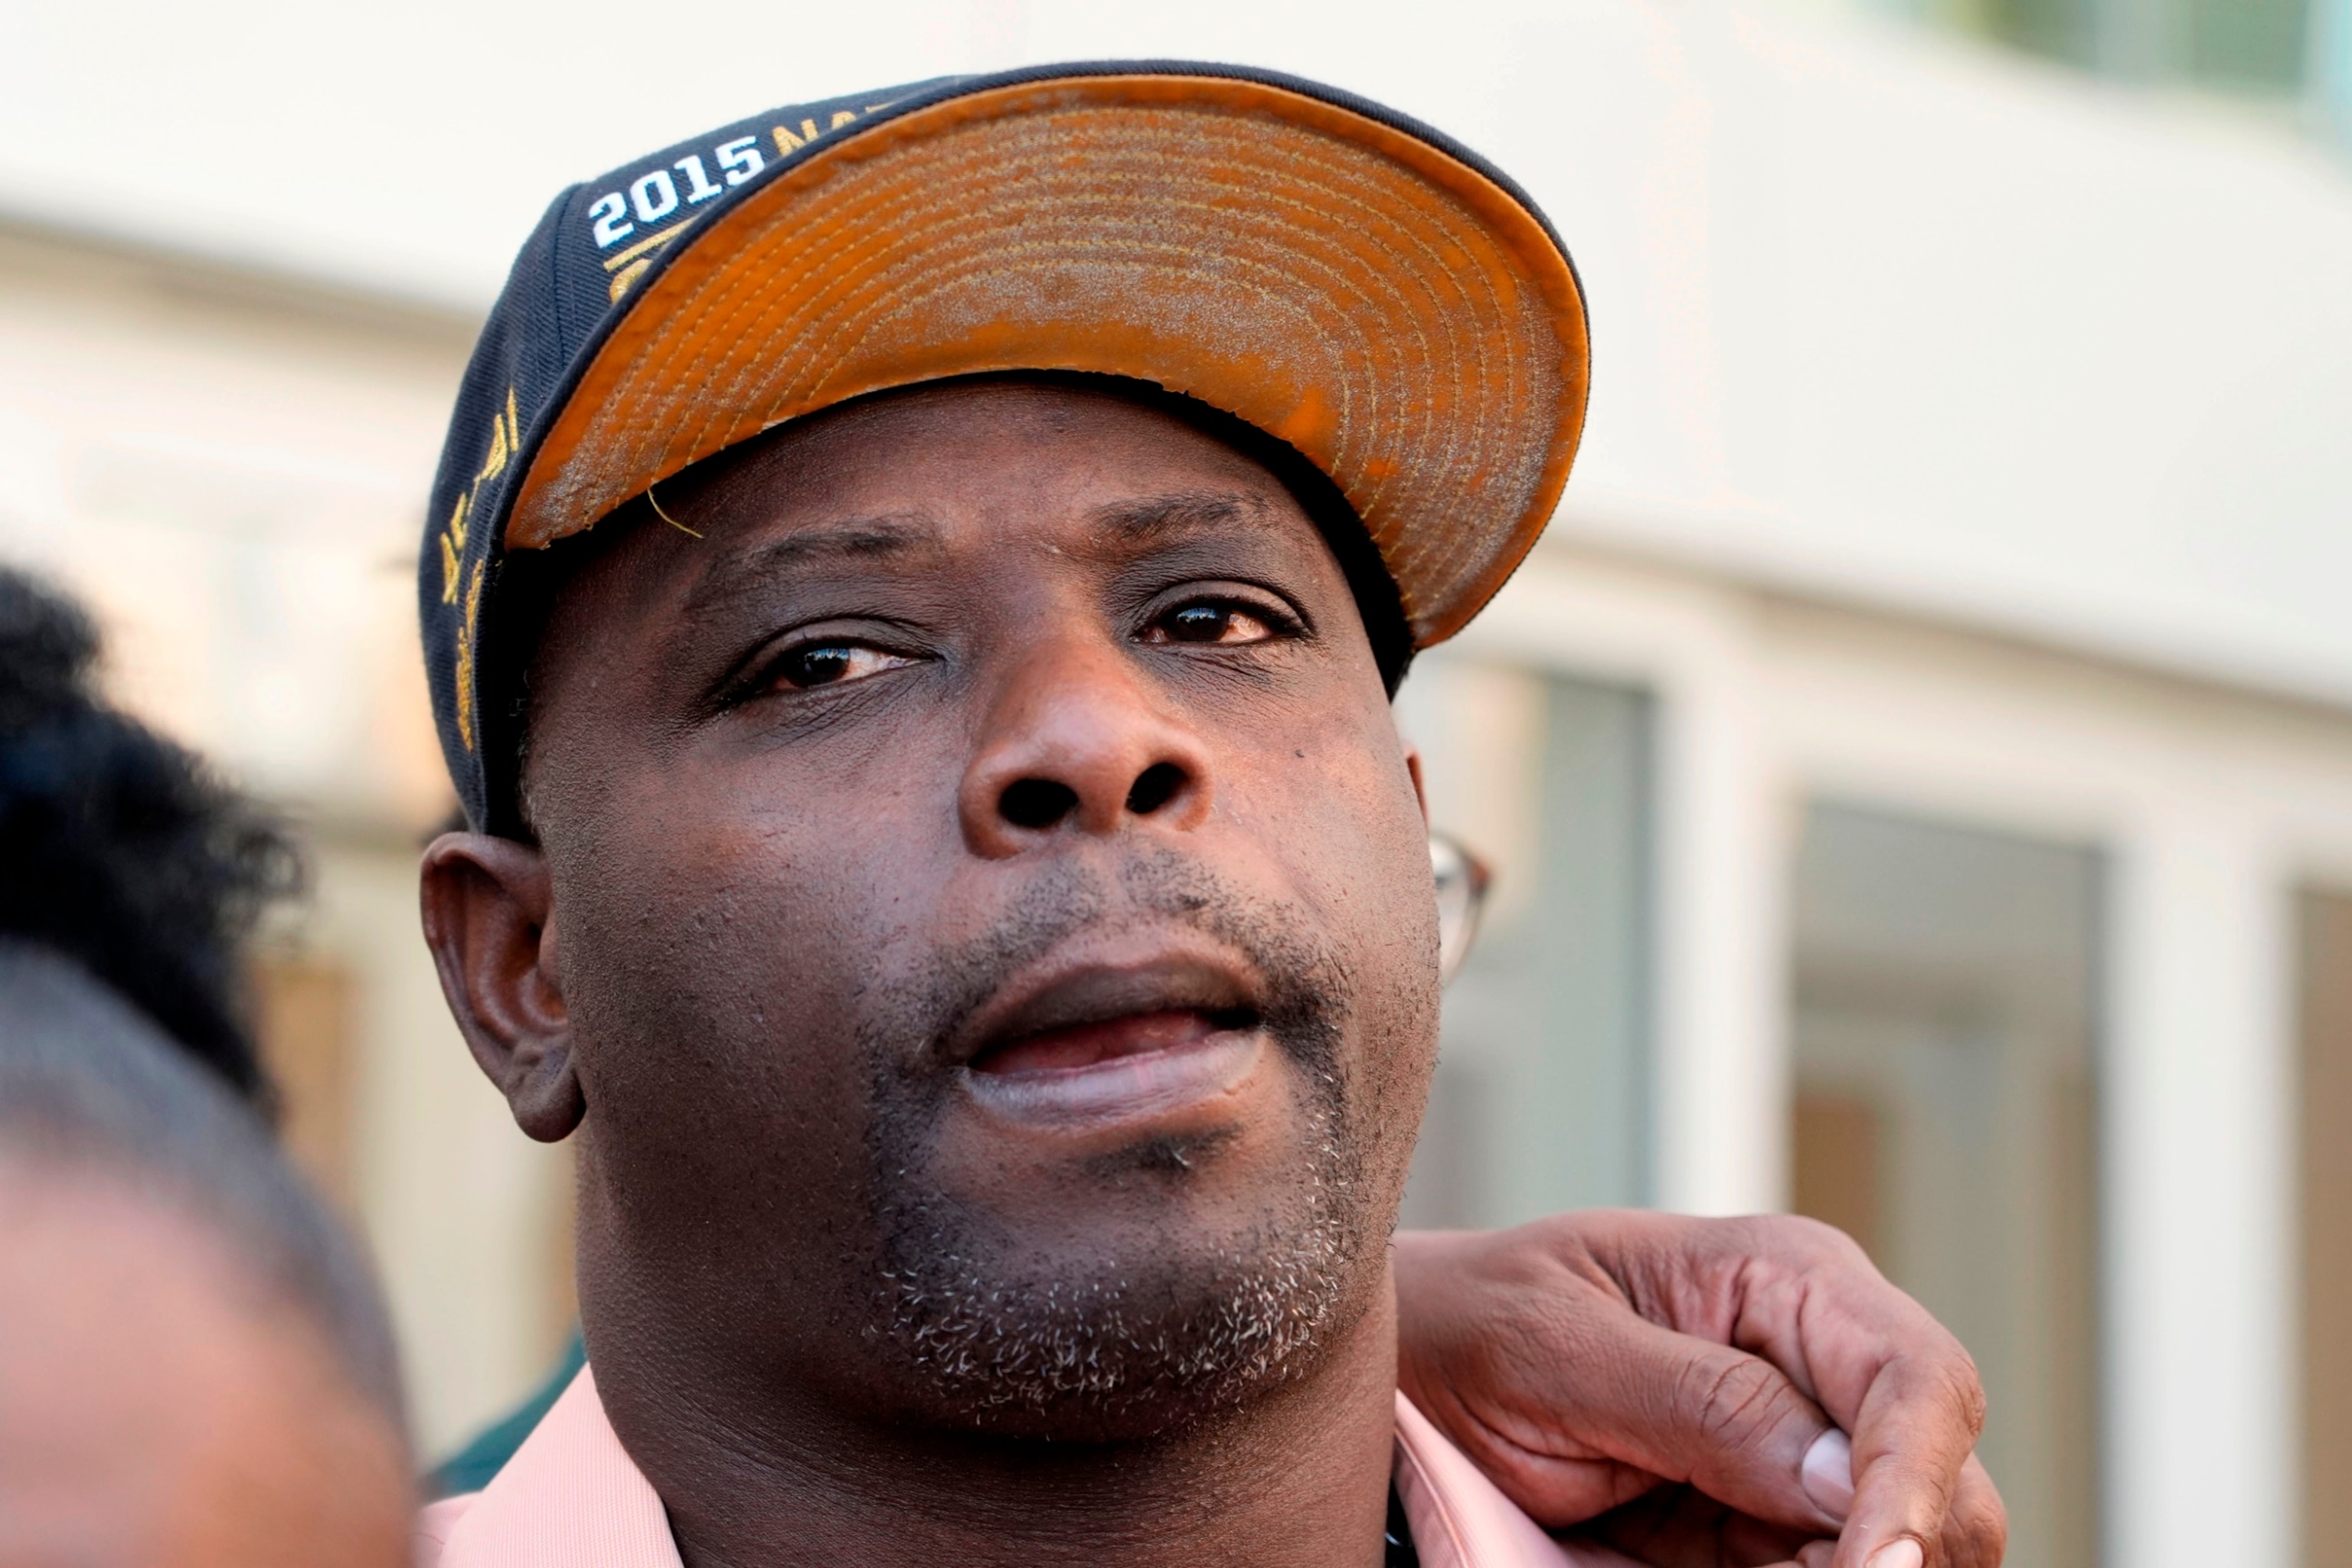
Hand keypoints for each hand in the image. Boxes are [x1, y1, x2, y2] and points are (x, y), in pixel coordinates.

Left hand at [1392, 1212, 2005, 1567]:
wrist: (1416, 1370)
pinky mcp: (1775, 1525)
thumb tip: (1837, 1472)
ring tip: (1693, 1556)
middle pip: (1946, 1482)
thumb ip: (1694, 1399)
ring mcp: (1806, 1449)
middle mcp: (1823, 1359)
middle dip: (1888, 1553)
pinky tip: (1688, 1565)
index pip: (1917, 1379)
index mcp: (1786, 1276)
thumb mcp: (1554, 1350)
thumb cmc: (1471, 1328)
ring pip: (1911, 1550)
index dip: (1914, 1483)